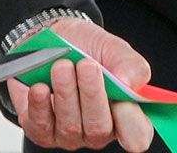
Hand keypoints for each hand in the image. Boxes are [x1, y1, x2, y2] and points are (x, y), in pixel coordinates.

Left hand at [9, 17, 153, 151]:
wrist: (50, 41)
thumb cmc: (85, 47)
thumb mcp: (113, 47)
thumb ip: (131, 64)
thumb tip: (128, 84)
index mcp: (125, 113)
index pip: (137, 133)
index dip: (131, 119)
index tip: (122, 88)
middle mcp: (99, 129)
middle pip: (99, 128)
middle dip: (92, 95)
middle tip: (86, 65)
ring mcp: (70, 134)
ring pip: (70, 127)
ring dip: (66, 94)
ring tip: (62, 66)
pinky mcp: (43, 132)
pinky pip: (41, 127)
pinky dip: (40, 105)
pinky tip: (39, 87)